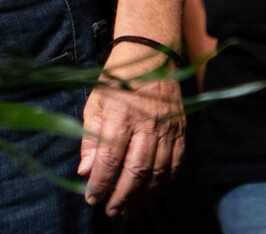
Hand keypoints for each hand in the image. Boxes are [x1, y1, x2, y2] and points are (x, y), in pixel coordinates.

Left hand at [81, 42, 184, 213]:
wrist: (150, 55)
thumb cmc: (116, 80)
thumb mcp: (95, 103)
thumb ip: (90, 139)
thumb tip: (85, 172)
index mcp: (121, 114)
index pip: (110, 159)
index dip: (100, 183)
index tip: (91, 198)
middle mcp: (147, 123)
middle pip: (136, 171)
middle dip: (121, 196)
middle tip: (109, 210)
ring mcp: (167, 128)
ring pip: (157, 173)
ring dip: (141, 196)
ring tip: (126, 208)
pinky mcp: (180, 132)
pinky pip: (174, 167)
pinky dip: (161, 185)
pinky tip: (148, 194)